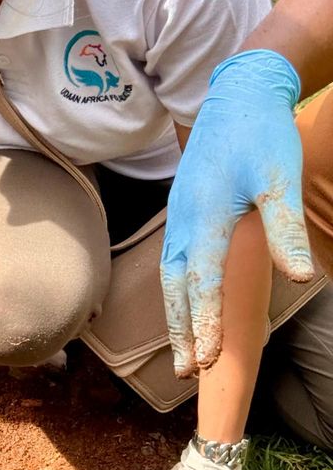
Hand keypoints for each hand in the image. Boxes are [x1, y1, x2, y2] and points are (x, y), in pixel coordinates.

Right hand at [161, 49, 313, 376]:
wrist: (234, 98)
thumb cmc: (260, 136)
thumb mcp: (280, 177)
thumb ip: (286, 229)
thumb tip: (300, 277)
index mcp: (206, 218)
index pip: (202, 283)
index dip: (204, 323)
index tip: (207, 358)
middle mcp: (184, 223)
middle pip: (176, 289)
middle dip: (181, 332)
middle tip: (187, 372)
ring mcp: (179, 219)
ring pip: (170, 279)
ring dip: (175, 318)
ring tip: (183, 353)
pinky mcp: (182, 213)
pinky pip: (173, 263)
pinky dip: (176, 294)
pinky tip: (183, 308)